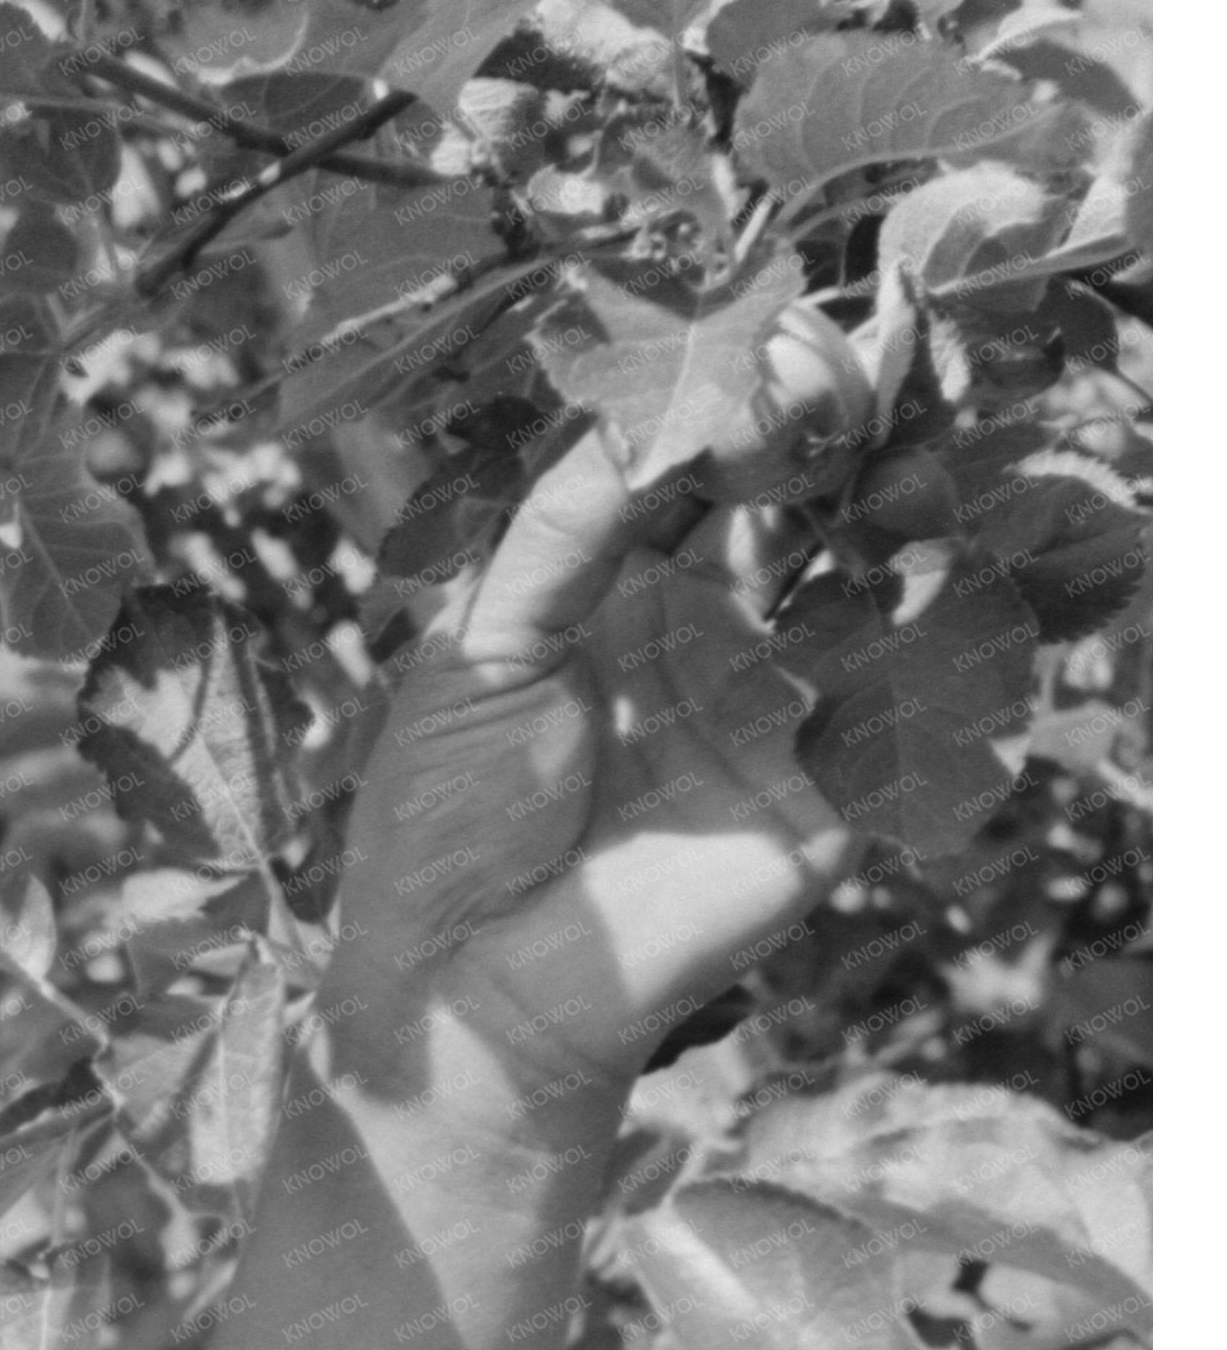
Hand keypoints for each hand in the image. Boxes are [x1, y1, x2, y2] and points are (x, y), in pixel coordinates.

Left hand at [322, 425, 860, 1102]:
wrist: (470, 985)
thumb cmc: (443, 820)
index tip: (737, 363)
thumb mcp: (478, 649)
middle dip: (811, 427)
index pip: (691, 466)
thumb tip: (650, 413)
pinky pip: (890, 688)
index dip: (723, 404)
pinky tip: (883, 564)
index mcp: (610, 591)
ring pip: (858, 568)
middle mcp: (705, 630)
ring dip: (872, 498)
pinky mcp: (828, 785)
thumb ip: (560, 534)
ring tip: (845, 450)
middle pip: (791, 496)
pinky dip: (906, 617)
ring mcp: (774, 700)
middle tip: (804, 392)